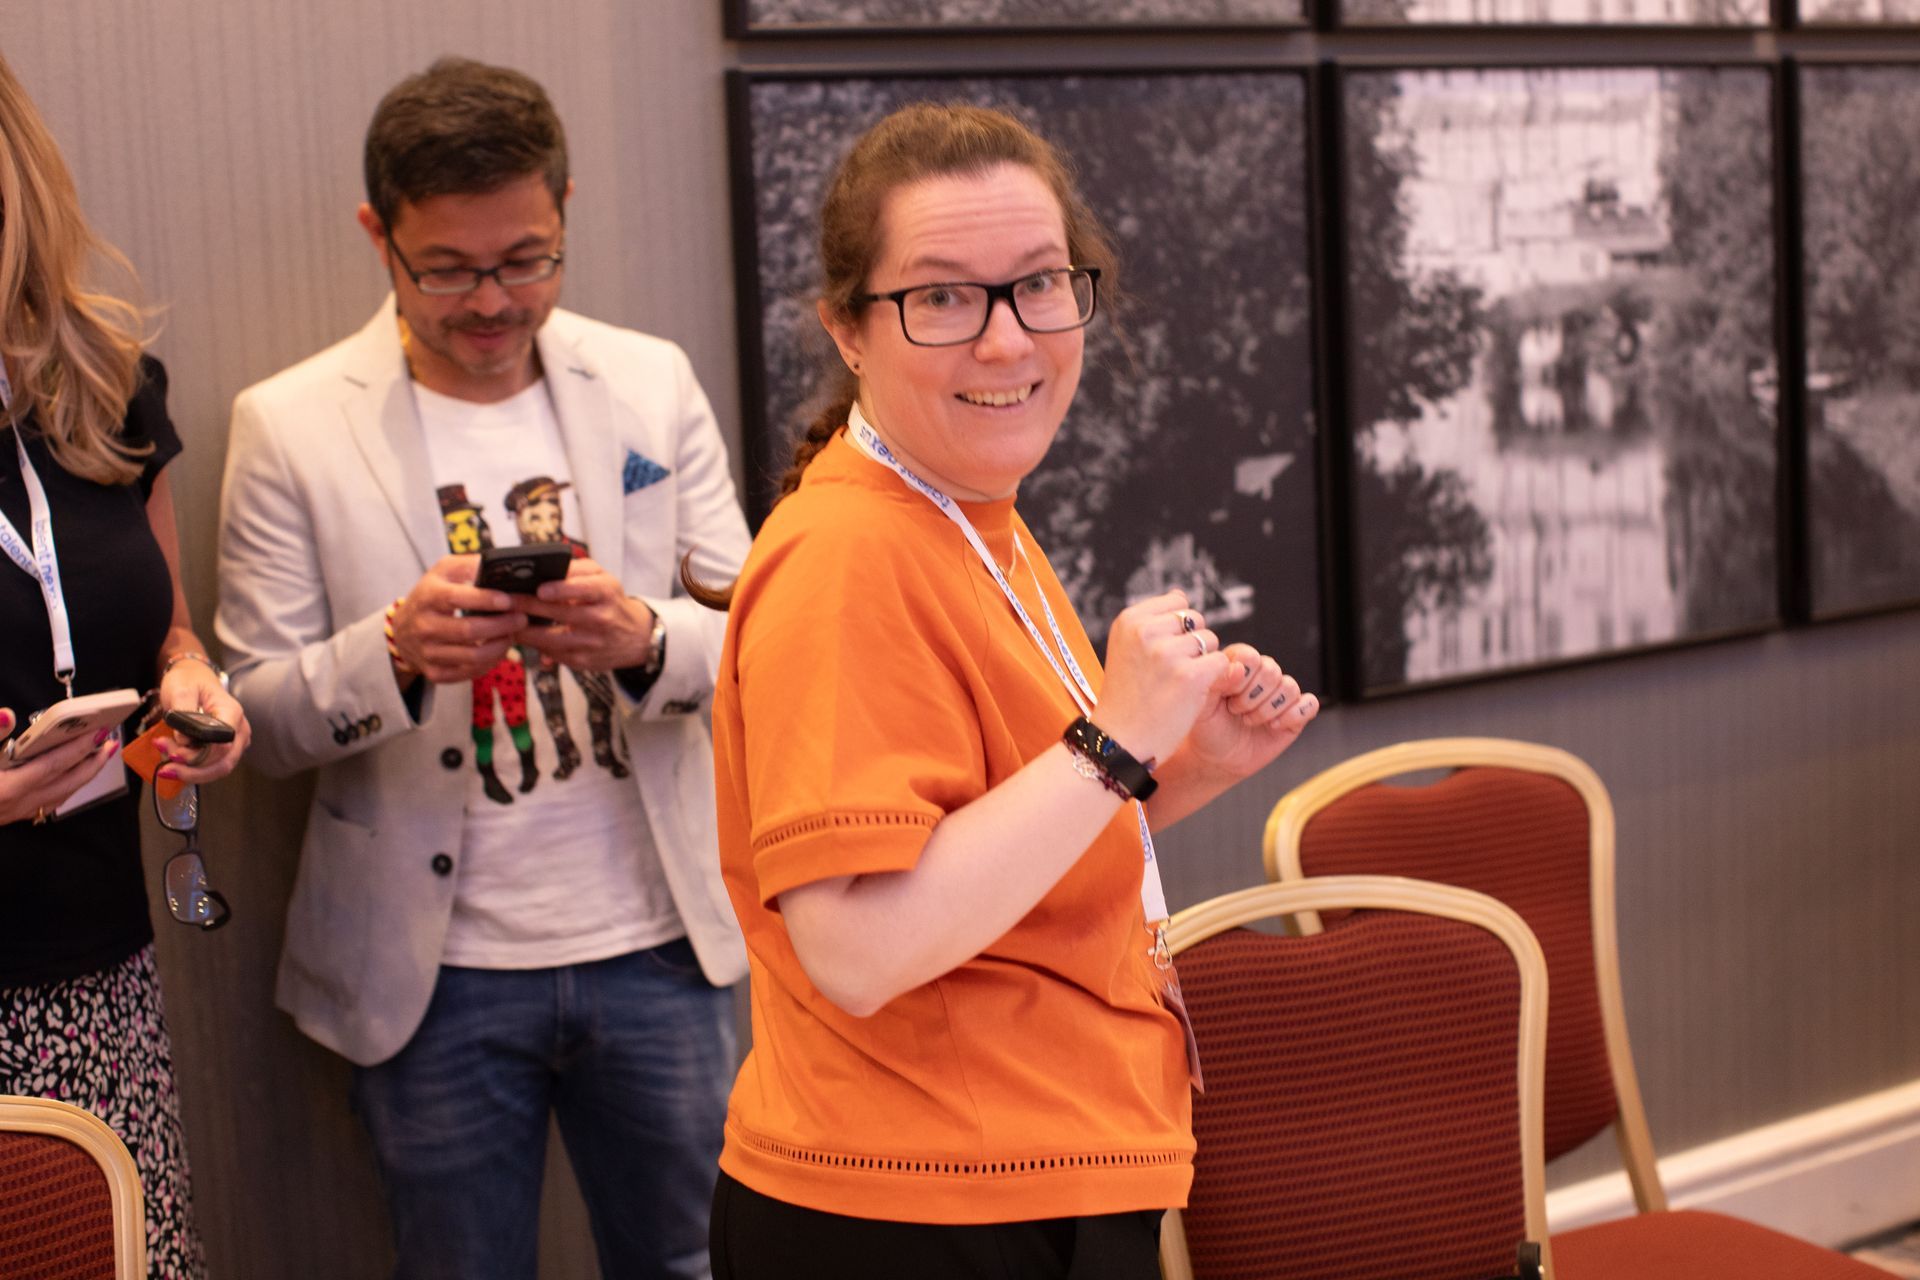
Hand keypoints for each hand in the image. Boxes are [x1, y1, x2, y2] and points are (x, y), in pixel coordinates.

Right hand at [0, 707, 121, 825]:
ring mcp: (16, 812)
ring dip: (83, 775)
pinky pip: (50, 803)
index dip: (79, 747)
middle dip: (93, 761)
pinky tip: (69, 780)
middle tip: (110, 742)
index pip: (55, 764)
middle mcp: (18, 803)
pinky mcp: (11, 816)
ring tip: (98, 757)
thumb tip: (7, 714)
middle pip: (68, 782)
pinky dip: (65, 788)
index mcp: (9, 787)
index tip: (99, 731)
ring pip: (62, 794)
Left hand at [153, 658, 252, 784]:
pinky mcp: (225, 749)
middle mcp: (239, 730)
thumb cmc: (189, 681)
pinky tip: (174, 765)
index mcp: (231, 713)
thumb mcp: (181, 689)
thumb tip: (183, 740)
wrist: (194, 678)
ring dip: (191, 772)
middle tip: (165, 766)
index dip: (198, 755)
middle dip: (192, 769)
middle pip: (223, 762)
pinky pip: (212, 767)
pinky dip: (192, 770)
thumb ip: (183, 713)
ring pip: (218, 769)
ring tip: (165, 766)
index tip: (173, 754)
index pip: (222, 744)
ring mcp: (235, 741)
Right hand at [388, 555, 525, 684]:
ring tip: (513, 635)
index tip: (509, 600)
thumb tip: (501, 563)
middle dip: (501, 625)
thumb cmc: (432, 595)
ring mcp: (428, 651)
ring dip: (500, 647)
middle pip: (469, 630)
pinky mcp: (433, 671)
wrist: (402, 629)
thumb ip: (470, 565)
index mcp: (429, 596)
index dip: (486, 600)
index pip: (458, 598)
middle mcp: (425, 626)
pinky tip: (498, 651)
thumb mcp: (444, 571)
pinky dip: (489, 664)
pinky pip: (467, 672)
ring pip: (472, 656)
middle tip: (521, 619)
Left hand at [512, 557, 655, 671]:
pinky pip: (553, 655)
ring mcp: (593, 643)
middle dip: (529, 606)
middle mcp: (602, 619)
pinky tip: (521, 637)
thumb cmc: (611, 601)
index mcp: (606, 592)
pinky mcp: (584, 662)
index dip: (561, 589)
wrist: (636, 637)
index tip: (540, 588)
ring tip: (506, 621)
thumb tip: (545, 568)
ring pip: (552, 640)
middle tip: (505, 600)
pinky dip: (535, 646)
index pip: (584, 589)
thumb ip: (576, 569)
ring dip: (525, 631)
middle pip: (561, 613)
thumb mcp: (603, 577)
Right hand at [1093, 591, 1232, 764]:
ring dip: (1203, 662)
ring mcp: (1168, 653)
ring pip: (1211, 641)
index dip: (1178, 631)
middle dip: (1192, 645)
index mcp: (1129, 620)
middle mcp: (1146, 631)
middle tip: (1170, 675)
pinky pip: (1222, 662)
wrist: (1119, 742)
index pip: (1177, 603)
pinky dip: (1215, 679)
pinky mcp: (1190, 676)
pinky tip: (1193, 694)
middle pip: (1196, 620)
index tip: (1161, 657)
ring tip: (1178, 686)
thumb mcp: (1127, 650)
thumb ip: (1153, 621)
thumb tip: (1181, 594)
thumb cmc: (1127, 697)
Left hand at [1174, 641, 1319, 783]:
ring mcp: (1279, 694)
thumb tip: (1239, 667)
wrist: (1217, 758)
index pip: (1250, 656)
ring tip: (1250, 721)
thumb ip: (1215, 680)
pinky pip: (1309, 704)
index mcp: (1238, 666)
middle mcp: (1261, 676)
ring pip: (1289, 687)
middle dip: (1252, 697)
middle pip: (1271, 670)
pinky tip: (1274, 726)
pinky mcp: (1294, 714)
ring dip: (1267, 709)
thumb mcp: (1201, 703)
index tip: (1227, 695)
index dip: (1241, 677)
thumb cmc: (1207, 728)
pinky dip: (1293, 715)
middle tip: (1236, 711)